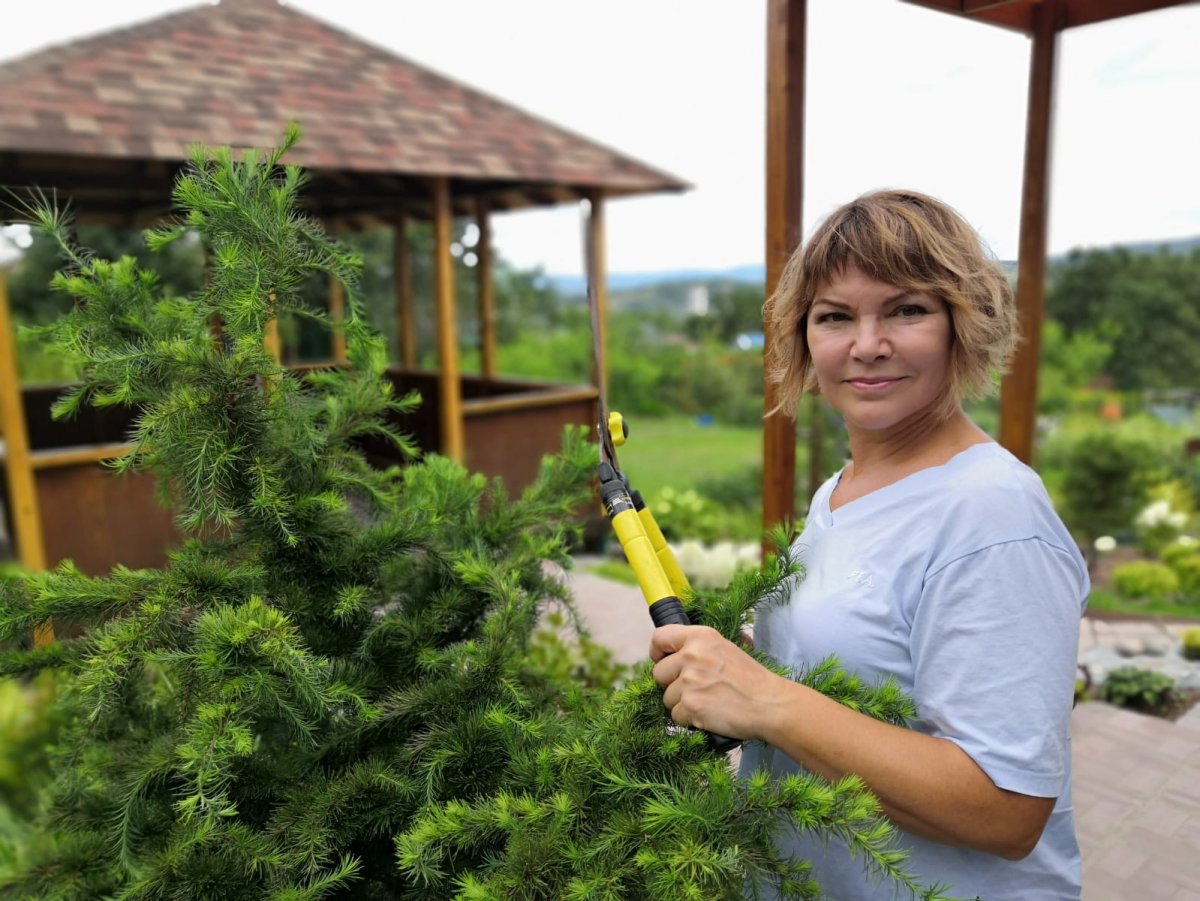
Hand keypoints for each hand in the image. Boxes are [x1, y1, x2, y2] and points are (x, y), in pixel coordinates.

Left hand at [649, 624, 782, 741]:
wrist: (770, 704)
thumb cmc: (751, 679)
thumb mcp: (725, 649)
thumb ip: (698, 650)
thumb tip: (672, 657)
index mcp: (700, 637)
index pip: (660, 637)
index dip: (657, 652)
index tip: (662, 661)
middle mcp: (692, 655)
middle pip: (659, 673)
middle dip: (671, 685)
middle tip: (695, 690)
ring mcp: (690, 681)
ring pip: (667, 698)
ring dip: (682, 704)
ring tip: (708, 702)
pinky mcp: (691, 706)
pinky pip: (676, 716)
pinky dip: (689, 720)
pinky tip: (709, 715)